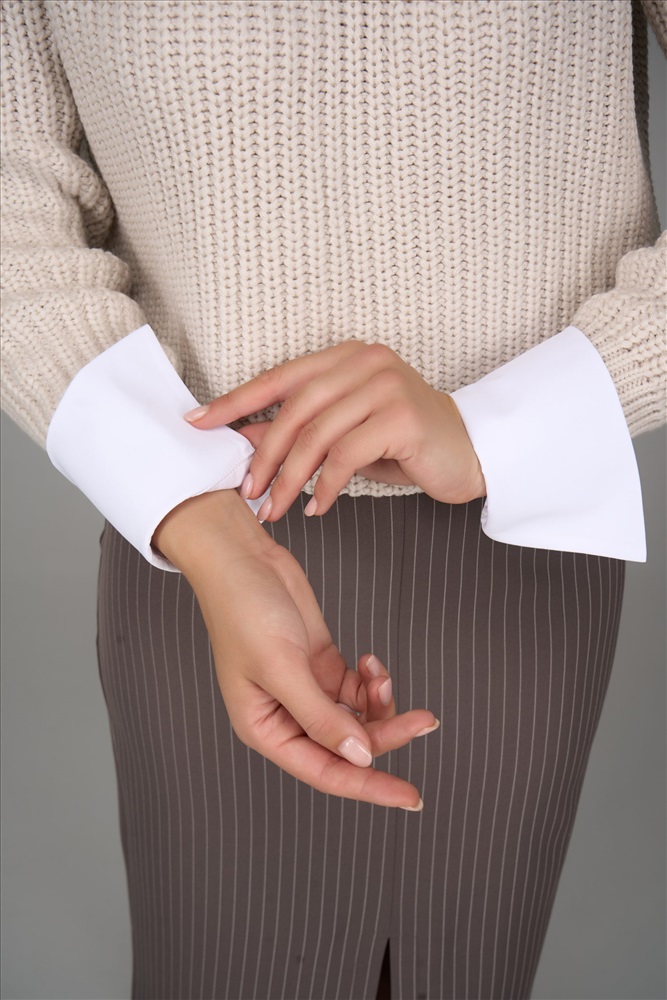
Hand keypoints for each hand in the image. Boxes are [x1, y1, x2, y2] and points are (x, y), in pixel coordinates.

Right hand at [153, 489, 436, 808]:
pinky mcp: (320, 664)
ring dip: (378, 701)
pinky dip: (370, 679)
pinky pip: (355, 688)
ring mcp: (306, 689)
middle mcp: (287, 716)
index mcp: (266, 730)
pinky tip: (370, 661)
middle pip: (349, 745)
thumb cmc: (242, 611)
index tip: (411, 796)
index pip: (326, 772)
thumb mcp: (282, 669)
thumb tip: (360, 756)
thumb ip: (322, 717)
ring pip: (357, 717)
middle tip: (424, 719)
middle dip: (386, 731)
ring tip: (377, 673)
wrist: (241, 559)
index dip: (369, 786)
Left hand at [185, 341, 485, 521]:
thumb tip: (246, 439)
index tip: (199, 422)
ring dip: (289, 478)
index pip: (280, 377)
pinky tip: (318, 507)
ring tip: (275, 507)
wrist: (469, 452)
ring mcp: (385, 385)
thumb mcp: (346, 432)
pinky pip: (346, 456)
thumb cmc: (404, 443)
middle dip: (264, 454)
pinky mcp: (401, 417)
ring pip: (316, 434)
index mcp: (346, 357)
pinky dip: (325, 487)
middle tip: (248, 489)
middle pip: (294, 408)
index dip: (236, 400)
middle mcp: (365, 362)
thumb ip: (303, 429)